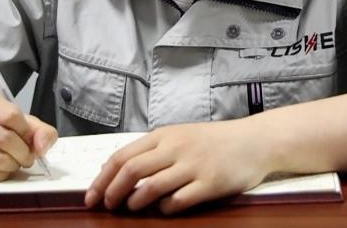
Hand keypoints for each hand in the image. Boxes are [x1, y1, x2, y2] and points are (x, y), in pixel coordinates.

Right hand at [0, 93, 57, 182]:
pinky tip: (3, 168)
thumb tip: (42, 147)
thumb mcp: (25, 122)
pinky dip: (2, 175)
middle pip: (4, 139)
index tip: (29, 137)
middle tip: (28, 156)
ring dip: (14, 164)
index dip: (26, 131)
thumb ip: (42, 131)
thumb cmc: (4, 128)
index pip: (11, 116)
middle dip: (23, 152)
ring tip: (15, 161)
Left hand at [84, 119, 274, 214]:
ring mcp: (194, 165)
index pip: (123, 156)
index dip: (103, 178)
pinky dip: (165, 209)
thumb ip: (152, 151)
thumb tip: (116, 171)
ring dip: (135, 201)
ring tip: (131, 208)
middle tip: (106, 206)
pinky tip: (163, 210)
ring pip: (151, 186)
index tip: (92, 196)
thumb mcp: (180, 136)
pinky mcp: (210, 183)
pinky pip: (179, 200)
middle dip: (112, 191)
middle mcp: (176, 148)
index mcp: (165, 135)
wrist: (254, 141)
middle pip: (132, 171)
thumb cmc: (214, 141)